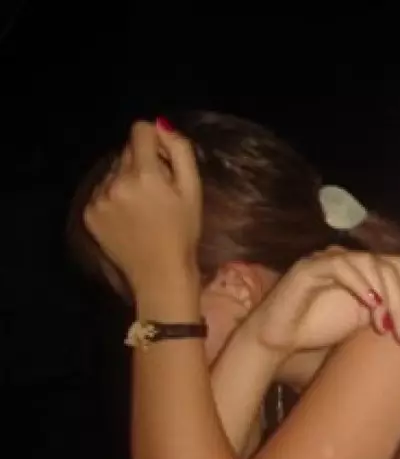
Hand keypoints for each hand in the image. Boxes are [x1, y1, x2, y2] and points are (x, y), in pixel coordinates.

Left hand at [84, 119, 201, 289]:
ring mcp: (98, 198)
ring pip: (113, 171)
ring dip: (127, 180)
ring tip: (143, 207)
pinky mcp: (89, 213)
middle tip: (159, 191)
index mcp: (144, 174)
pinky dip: (114, 198)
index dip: (156, 141)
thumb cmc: (183, 232)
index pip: (140, 131)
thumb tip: (161, 125)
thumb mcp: (193, 190)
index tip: (165, 160)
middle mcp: (116, 182)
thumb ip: (180, 151)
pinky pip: (101, 191)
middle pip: (127, 152)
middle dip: (143, 163)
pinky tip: (129, 217)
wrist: (160, 274)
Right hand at [244, 247, 399, 352]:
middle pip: (389, 264)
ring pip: (369, 264)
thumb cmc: (320, 328)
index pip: (397, 265)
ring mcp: (329, 260)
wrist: (279, 341)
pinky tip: (371, 305)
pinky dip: (360, 284)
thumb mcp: (365, 319)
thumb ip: (390, 306)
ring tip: (388, 325)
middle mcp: (349, 260)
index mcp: (363, 270)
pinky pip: (341, 267)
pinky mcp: (310, 268)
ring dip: (385, 295)